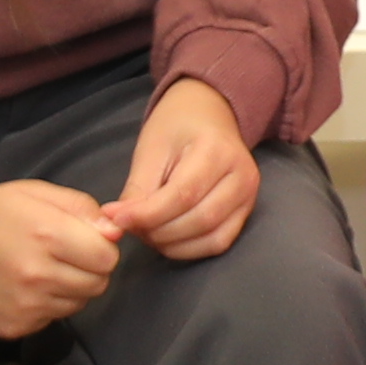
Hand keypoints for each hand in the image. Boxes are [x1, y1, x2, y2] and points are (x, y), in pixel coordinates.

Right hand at [0, 175, 121, 339]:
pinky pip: (52, 318)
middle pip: (98, 283)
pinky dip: (47, 304)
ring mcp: (24, 306)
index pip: (108, 257)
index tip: (84, 239)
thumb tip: (115, 232)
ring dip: (70, 287)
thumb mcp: (34, 193)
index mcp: (47, 235)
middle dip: (90, 268)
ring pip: (78, 303)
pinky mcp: (13, 327)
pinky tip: (23, 286)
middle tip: (63, 253)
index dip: (101, 246)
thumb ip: (82, 208)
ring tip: (40, 267)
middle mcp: (37, 275)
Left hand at [101, 78, 261, 263]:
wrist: (209, 115)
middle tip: (130, 226)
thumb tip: (117, 226)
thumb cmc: (177, 127)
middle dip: (158, 231)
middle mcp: (243, 176)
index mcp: (218, 151)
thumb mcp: (151, 150)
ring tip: (147, 231)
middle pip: (200, 219)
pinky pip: (219, 242)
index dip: (148, 214)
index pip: (183, 194)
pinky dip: (190, 249)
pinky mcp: (246, 212)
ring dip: (172, 244)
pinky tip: (167, 238)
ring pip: (212, 237)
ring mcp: (249, 197)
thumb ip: (137, 191)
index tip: (117, 220)